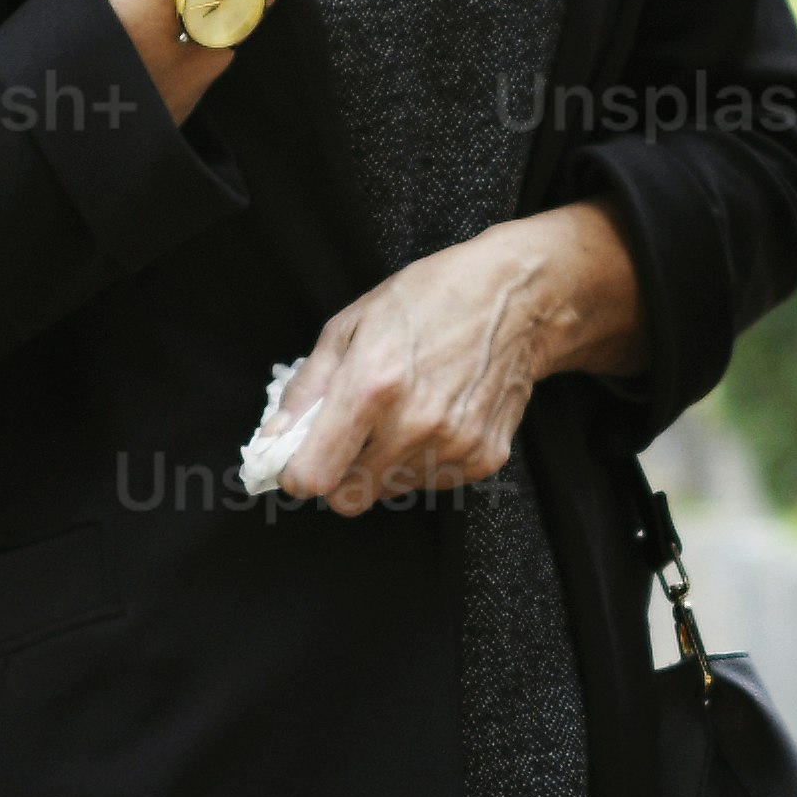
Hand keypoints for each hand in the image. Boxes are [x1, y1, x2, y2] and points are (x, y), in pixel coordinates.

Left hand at [259, 207, 641, 511]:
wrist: (520, 298)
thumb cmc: (431, 299)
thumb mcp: (352, 324)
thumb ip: (309, 387)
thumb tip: (276, 436)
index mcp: (372, 386)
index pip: (315, 478)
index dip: (299, 473)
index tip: (301, 459)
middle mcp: (414, 425)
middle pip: (350, 498)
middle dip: (341, 473)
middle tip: (351, 436)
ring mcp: (454, 445)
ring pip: (390, 492)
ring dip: (385, 464)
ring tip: (403, 414)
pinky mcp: (484, 458)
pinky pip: (431, 483)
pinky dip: (424, 460)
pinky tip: (436, 418)